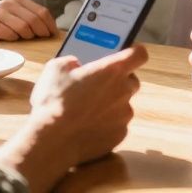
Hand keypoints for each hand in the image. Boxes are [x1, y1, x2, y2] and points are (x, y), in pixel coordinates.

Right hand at [0, 0, 57, 40]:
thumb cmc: (1, 22)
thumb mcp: (16, 15)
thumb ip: (31, 17)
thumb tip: (53, 30)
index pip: (42, 12)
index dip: (50, 25)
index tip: (53, 34)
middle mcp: (9, 3)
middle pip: (34, 20)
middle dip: (40, 32)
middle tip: (40, 39)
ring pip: (24, 27)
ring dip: (27, 36)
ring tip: (24, 38)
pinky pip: (10, 34)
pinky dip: (14, 38)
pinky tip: (12, 39)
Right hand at [0, 46, 147, 192]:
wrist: (52, 141)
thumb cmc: (54, 102)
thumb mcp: (56, 68)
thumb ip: (72, 61)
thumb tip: (76, 65)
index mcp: (113, 69)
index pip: (139, 54)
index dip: (134, 52)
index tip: (128, 53)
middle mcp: (124, 91)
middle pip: (132, 80)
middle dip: (118, 81)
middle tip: (98, 84)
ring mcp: (123, 115)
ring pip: (123, 104)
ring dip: (111, 104)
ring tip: (87, 109)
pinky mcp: (119, 135)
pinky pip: (117, 125)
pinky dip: (106, 124)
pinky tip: (87, 126)